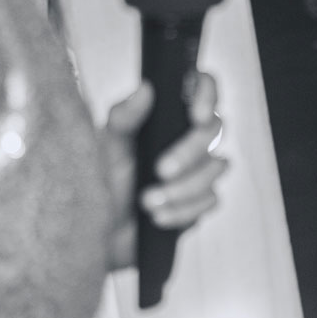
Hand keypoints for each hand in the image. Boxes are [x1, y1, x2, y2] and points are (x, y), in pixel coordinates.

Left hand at [101, 72, 228, 270]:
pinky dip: (183, 210)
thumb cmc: (102, 182)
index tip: (195, 115)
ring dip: (183, 187)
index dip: (206, 94)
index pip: (201, 87)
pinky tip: (158, 217)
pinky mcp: (202, 200)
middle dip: (189, 153)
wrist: (99, 230)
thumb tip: (145, 89)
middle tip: (161, 169)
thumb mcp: (106, 147)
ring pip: (217, 167)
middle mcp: (188, 136)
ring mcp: (199, 168)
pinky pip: (211, 200)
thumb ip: (124, 117)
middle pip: (215, 129)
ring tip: (148, 201)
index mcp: (167, 115)